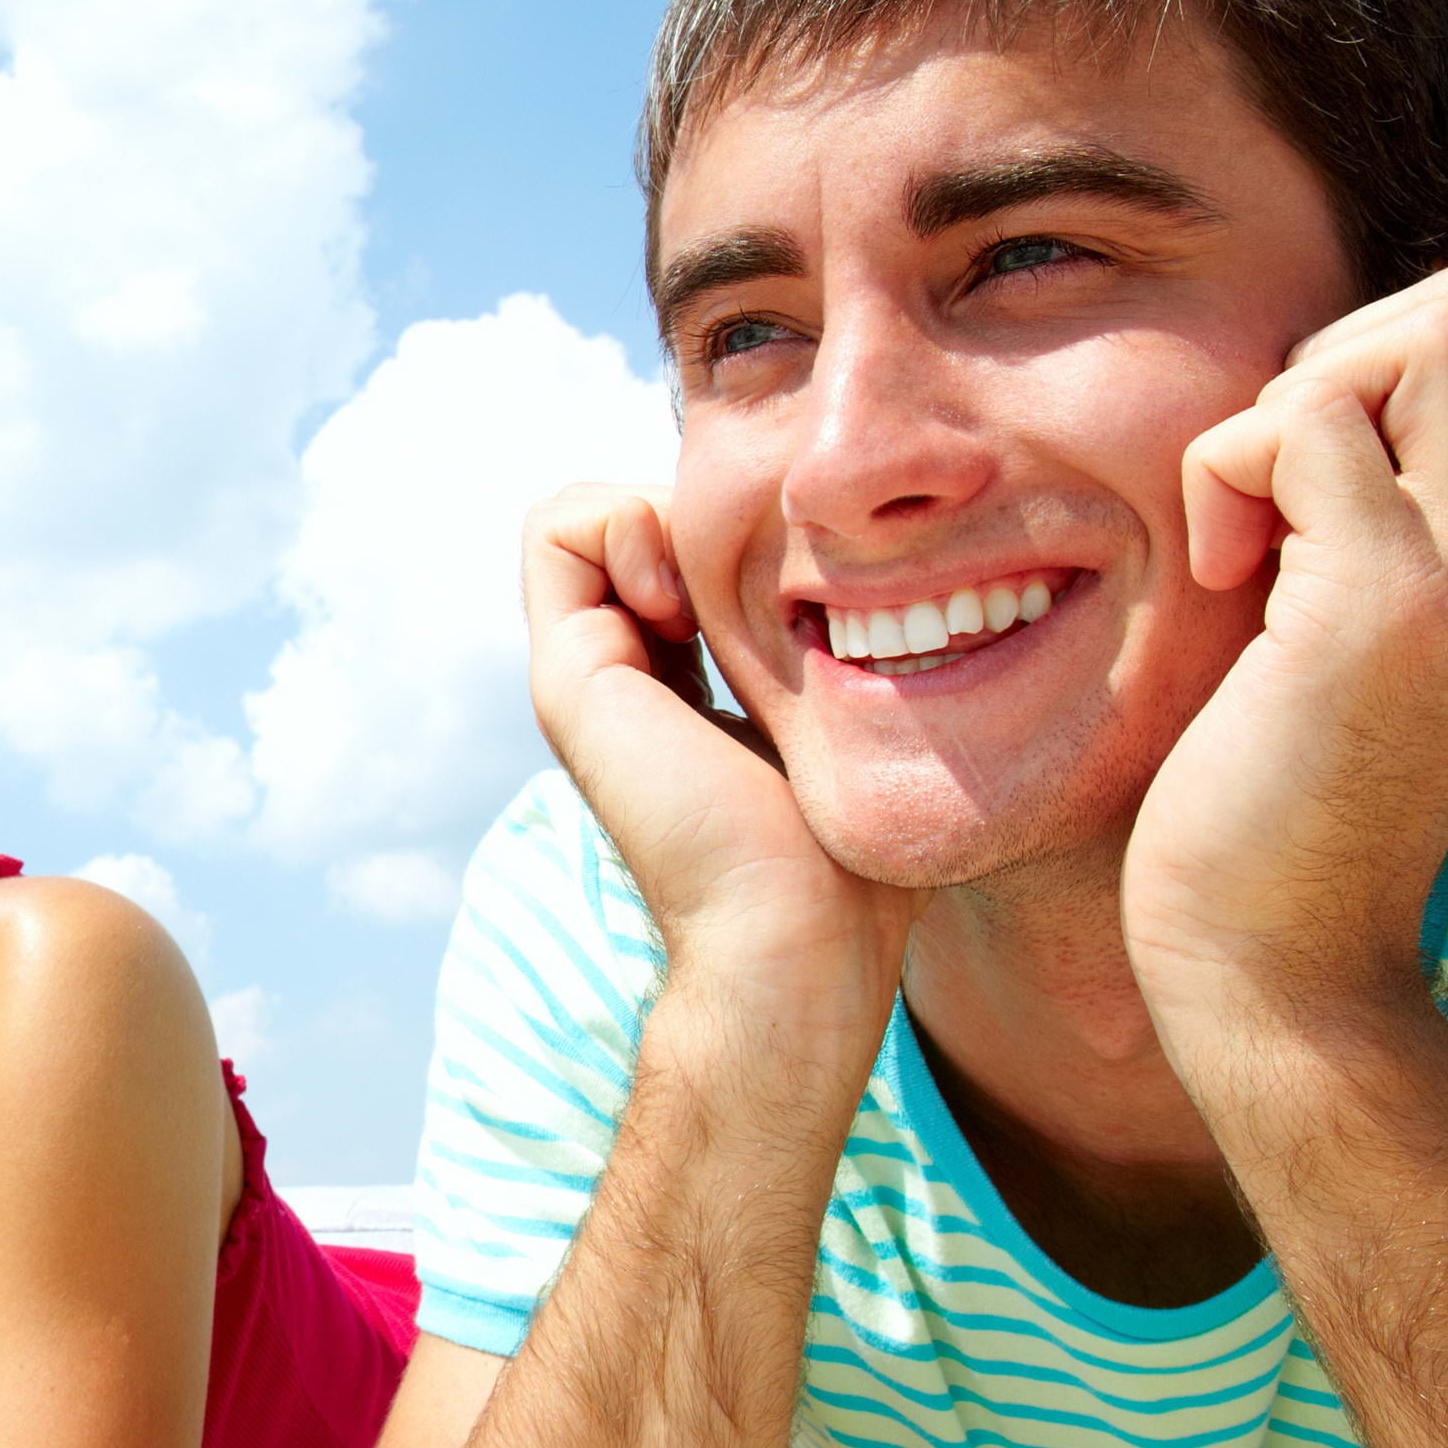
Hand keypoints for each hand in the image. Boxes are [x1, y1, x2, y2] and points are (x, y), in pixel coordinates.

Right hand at [525, 482, 915, 1003]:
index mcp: (672, 692)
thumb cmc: (851, 859)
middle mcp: (616, 679)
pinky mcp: (568, 677)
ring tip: (708, 586)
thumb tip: (891, 597)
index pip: (669, 554)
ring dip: (652, 511)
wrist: (797, 936)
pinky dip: (621, 521)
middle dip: (692, 512)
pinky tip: (683, 590)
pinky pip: (556, 529)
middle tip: (752, 578)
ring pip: (580, 517)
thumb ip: (833, 667)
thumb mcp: (846, 727)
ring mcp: (583, 676)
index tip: (790, 583)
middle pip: (625, 526)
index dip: (724, 530)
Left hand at [1125, 254, 1447, 1013]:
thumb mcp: (1373, 589)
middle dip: (1340, 360)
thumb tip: (1403, 315)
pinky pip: (1303, 421)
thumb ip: (1409, 466)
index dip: (1376, 356)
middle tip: (1279, 499)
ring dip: (1286, 413)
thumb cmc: (1281, 765)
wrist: (1278, 954)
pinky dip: (1225, 473)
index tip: (1314, 487)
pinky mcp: (1399, 602)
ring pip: (1411, 331)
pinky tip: (1221, 581)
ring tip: (1256, 544)